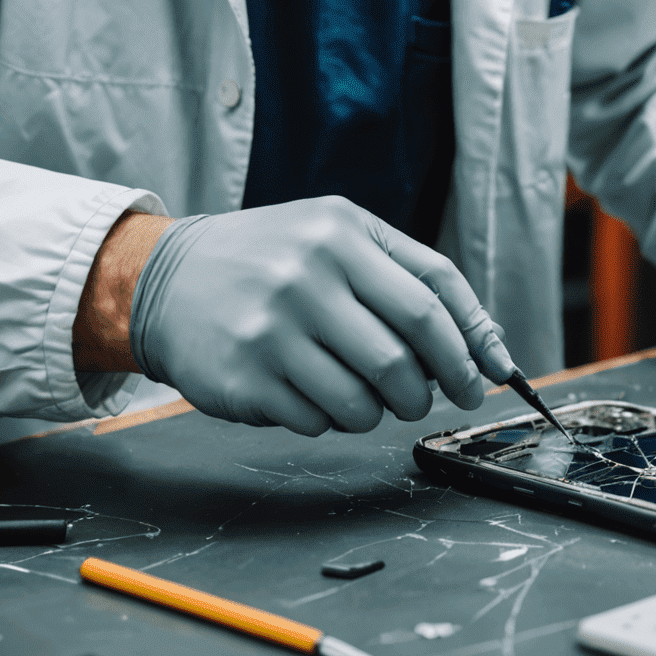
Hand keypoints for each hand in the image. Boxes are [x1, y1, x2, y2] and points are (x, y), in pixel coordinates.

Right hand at [127, 196, 504, 436]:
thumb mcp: (339, 237)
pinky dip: (329, 419)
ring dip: (378, 411)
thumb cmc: (273, 259)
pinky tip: (310, 390)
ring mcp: (272, 329)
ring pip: (363, 402)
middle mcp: (307, 275)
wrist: (167, 280)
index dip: (470, 344)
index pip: (431, 297)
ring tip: (363, 392)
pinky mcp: (245, 378)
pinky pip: (318, 421)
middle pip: (403, 357)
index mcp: (341, 233)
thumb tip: (485, 344)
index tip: (488, 376)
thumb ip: (410, 276)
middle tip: (427, 398)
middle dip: (429, 390)